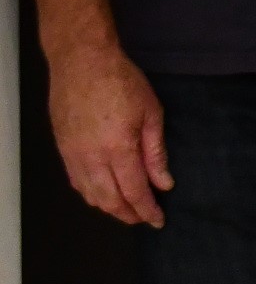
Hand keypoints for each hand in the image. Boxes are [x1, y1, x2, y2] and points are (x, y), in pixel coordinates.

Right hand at [48, 42, 171, 226]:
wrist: (82, 63)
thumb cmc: (122, 81)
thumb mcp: (151, 112)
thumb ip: (156, 152)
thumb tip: (164, 182)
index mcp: (118, 148)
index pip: (134, 191)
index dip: (147, 209)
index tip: (158, 220)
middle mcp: (92, 158)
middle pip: (109, 200)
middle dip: (128, 214)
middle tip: (144, 219)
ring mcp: (73, 156)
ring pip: (90, 195)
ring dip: (109, 208)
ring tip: (127, 210)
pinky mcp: (62, 150)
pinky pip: (76, 182)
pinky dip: (91, 194)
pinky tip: (103, 194)